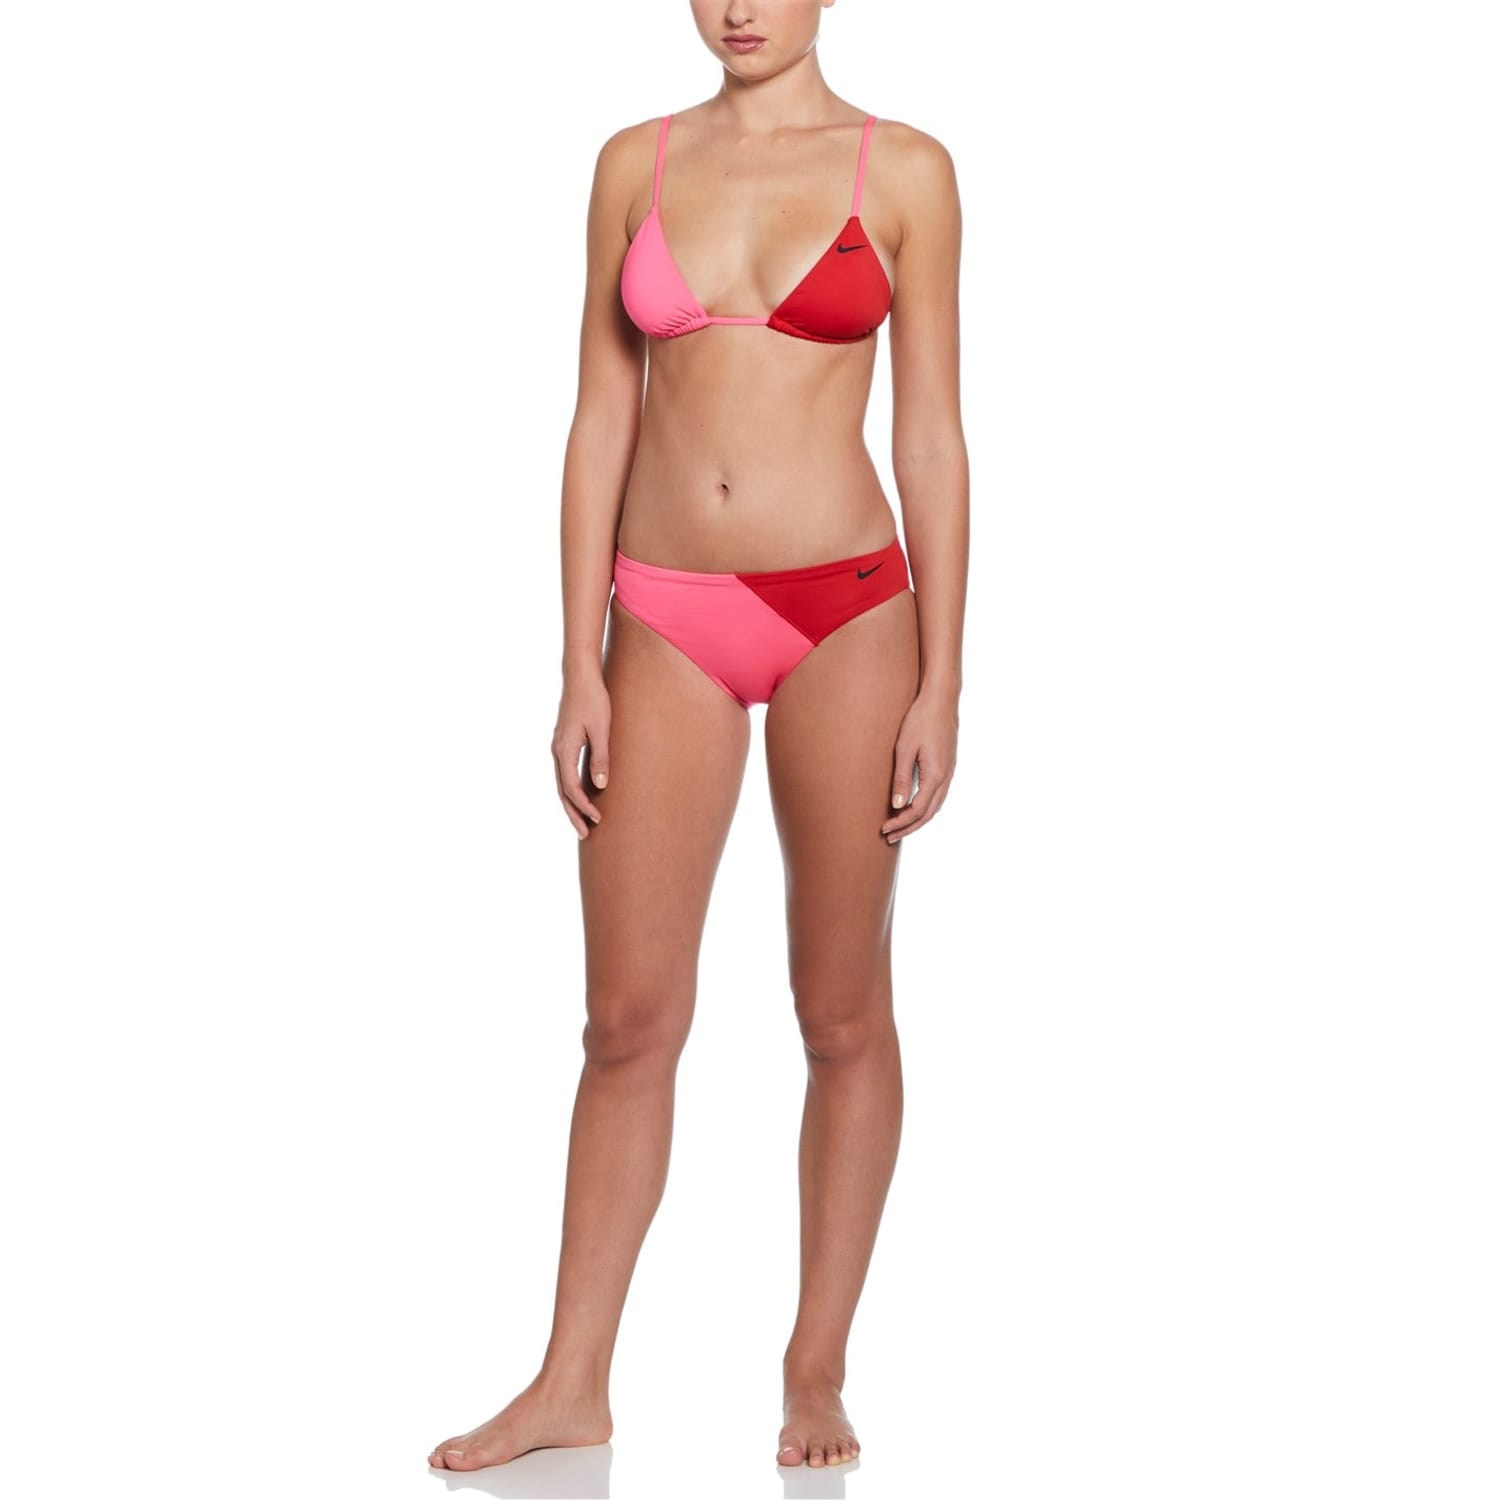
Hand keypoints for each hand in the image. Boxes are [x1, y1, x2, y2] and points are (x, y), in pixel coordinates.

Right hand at [552, 670, 611, 837]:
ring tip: (584, 822)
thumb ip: (601, 758)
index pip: (572, 788)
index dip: (584, 807)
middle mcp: (557, 751)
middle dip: (574, 814)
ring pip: (562, 784)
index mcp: (564, 750)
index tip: (599, 819)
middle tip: (586, 835)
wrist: (580, 675)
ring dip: (572, 804)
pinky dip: (571, 790)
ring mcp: (559, 747)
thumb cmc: (594, 699)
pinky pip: (565, 773)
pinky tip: (582, 796)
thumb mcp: (602, 729)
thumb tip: (600, 786)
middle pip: (563, 792)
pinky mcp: (564, 743)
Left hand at [881, 685, 957, 843]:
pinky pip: (938, 795)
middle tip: (890, 836)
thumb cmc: (920, 720)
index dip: (901, 823)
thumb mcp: (905, 749)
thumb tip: (897, 806)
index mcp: (935, 775)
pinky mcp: (947, 766)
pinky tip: (913, 806)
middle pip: (929, 813)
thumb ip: (901, 778)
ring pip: (935, 806)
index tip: (884, 829)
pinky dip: (925, 807)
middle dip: (909, 827)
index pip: (917, 810)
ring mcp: (949, 772)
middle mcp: (946, 777)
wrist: (941, 699)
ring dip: (918, 819)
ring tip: (900, 826)